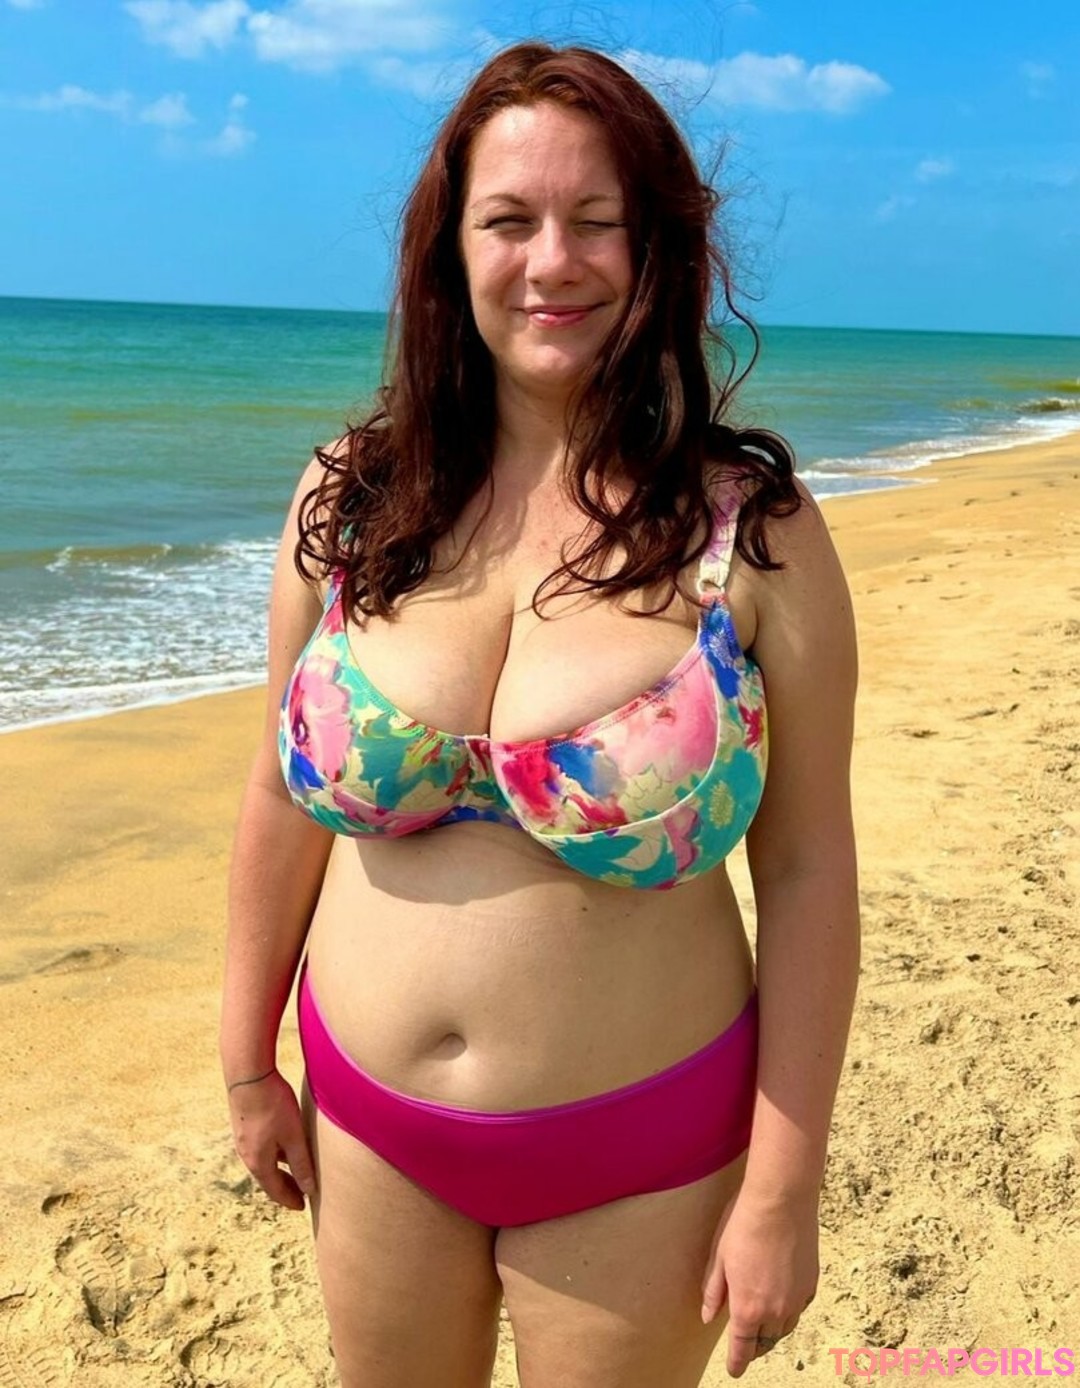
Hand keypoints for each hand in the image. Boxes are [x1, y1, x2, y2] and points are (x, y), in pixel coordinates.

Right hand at [226, 1068, 317, 1210]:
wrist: (248, 1076)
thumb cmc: (273, 1105)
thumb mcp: (293, 1136)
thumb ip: (302, 1163)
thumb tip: (309, 1189)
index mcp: (259, 1162)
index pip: (275, 1190)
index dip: (290, 1199)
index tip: (302, 1208)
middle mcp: (247, 1155)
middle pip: (268, 1178)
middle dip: (285, 1188)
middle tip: (300, 1195)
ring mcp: (243, 1140)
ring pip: (264, 1163)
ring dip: (279, 1171)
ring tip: (295, 1173)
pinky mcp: (244, 1125)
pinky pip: (261, 1149)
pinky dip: (274, 1156)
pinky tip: (283, 1148)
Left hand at [700, 1186, 818, 1377]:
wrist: (781, 1201)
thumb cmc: (743, 1225)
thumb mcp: (719, 1258)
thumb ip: (714, 1292)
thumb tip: (708, 1316)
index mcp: (748, 1308)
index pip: (742, 1349)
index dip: (737, 1362)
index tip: (734, 1370)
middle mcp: (775, 1311)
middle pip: (765, 1342)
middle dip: (754, 1347)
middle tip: (746, 1344)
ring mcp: (797, 1299)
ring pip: (784, 1329)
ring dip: (772, 1331)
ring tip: (762, 1324)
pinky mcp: (811, 1284)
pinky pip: (799, 1309)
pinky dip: (789, 1311)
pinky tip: (781, 1300)